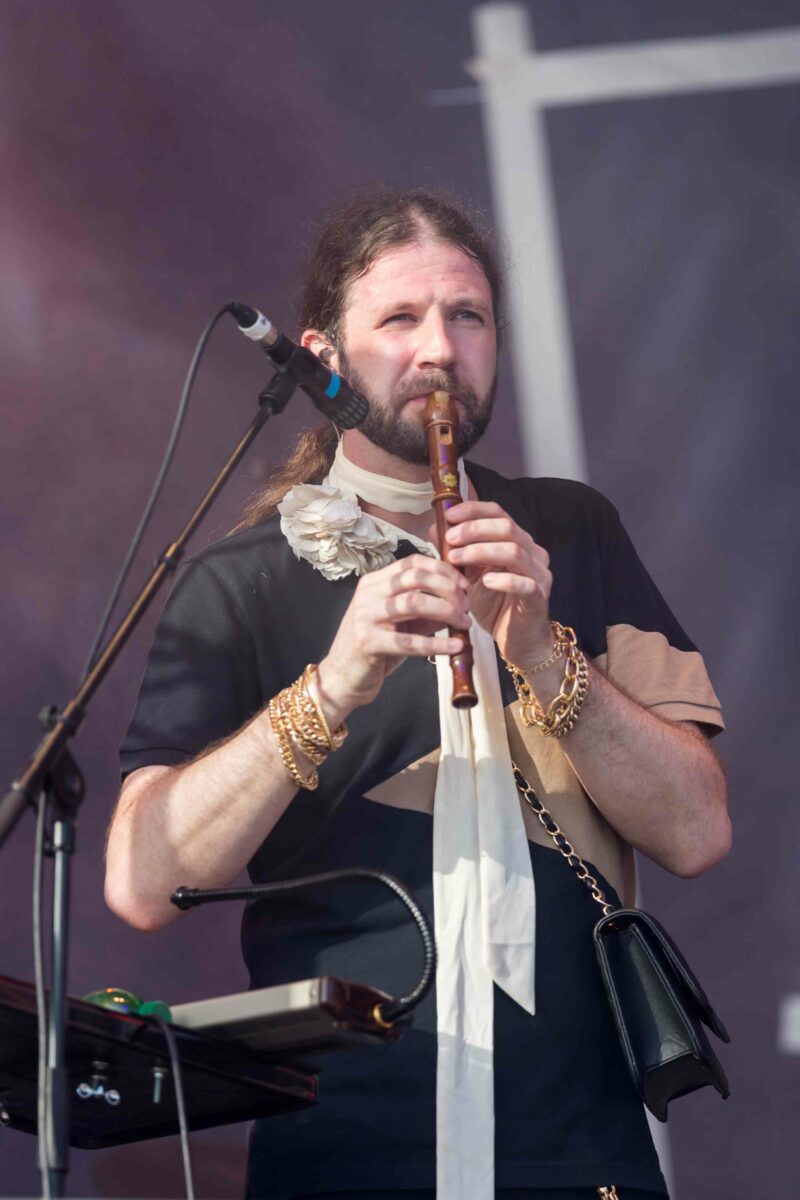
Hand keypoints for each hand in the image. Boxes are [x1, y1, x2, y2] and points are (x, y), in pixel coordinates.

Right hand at [317, 554, 470, 712]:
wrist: (342, 678)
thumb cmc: (375, 649)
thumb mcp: (401, 624)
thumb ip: (426, 611)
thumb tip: (459, 602)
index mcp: (374, 582)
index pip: (412, 563)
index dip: (442, 570)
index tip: (464, 585)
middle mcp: (367, 594)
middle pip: (415, 578)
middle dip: (448, 588)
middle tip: (467, 605)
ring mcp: (365, 616)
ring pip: (413, 603)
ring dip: (445, 611)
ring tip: (464, 623)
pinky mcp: (367, 642)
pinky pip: (409, 641)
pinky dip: (436, 643)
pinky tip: (455, 647)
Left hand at [438, 500, 552, 668]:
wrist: (517, 641)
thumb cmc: (495, 606)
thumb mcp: (469, 575)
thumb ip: (457, 551)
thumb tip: (434, 528)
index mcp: (517, 542)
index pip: (498, 513)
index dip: (473, 511)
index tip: (449, 516)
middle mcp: (533, 553)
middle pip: (506, 527)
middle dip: (474, 530)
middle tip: (449, 539)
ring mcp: (539, 574)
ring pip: (513, 551)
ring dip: (481, 552)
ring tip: (456, 559)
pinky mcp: (539, 597)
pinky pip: (524, 583)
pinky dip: (503, 580)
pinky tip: (484, 581)